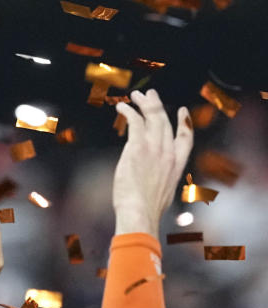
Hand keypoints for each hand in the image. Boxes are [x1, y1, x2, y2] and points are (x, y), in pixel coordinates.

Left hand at [113, 89, 192, 238]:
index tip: (182, 111)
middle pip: (165, 123)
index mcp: (176, 166)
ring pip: (152, 118)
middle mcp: (168, 154)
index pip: (186, 139)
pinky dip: (129, 112)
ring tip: (136, 95)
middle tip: (150, 94)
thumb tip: (152, 179)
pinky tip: (122, 107)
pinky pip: (135, 122)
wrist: (140, 213)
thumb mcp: (162, 194)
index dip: (184, 122)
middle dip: (157, 106)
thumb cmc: (146, 210)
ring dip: (144, 104)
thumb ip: (160, 180)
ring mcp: (154, 150)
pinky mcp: (138, 148)